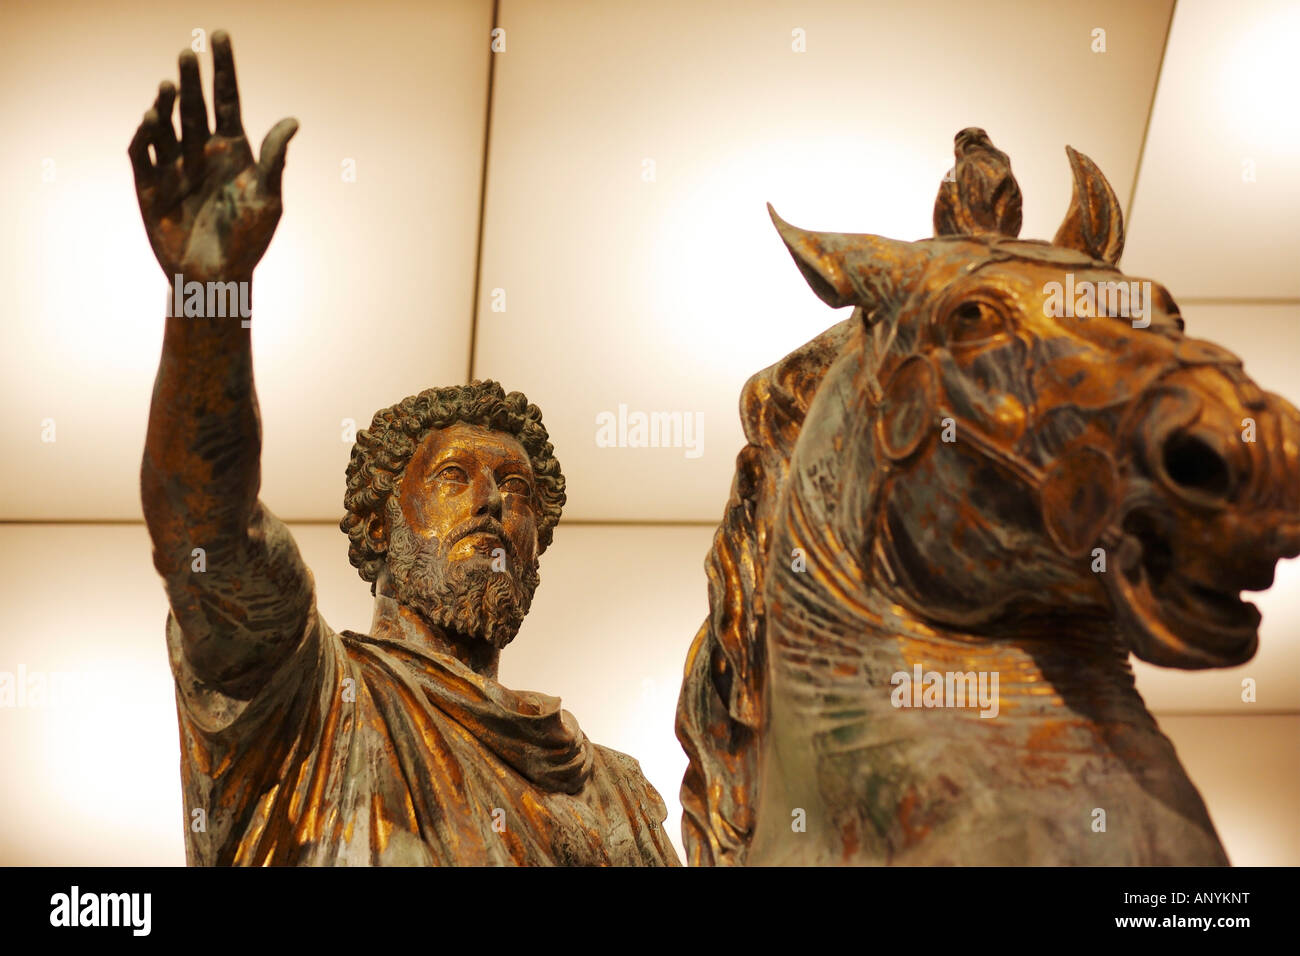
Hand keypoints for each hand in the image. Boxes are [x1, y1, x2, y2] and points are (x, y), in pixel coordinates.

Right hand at [129, 31, 296, 280]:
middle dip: (191, 80)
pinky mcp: (150, 185)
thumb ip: (276, 160)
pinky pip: (145, 154)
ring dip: (167, 104)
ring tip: (169, 85)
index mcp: (234, 150)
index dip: (224, 68)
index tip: (220, 35)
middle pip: (195, 106)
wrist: (216, 278)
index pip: (228, 100)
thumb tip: (293, 120)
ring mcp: (175, 166)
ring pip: (168, 125)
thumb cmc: (249, 241)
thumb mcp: (268, 199)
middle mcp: (203, 152)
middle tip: (188, 53)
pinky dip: (147, 135)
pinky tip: (153, 118)